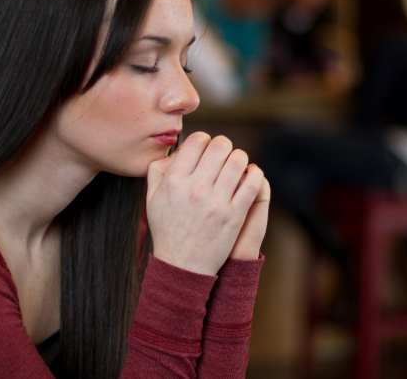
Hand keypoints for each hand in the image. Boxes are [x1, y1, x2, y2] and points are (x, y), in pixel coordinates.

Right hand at [146, 132, 264, 275]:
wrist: (182, 265)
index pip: (196, 140)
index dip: (204, 140)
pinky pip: (252, 182)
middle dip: (224, 146)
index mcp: (174, 180)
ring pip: (238, 160)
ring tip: (237, 165)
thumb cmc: (167, 230)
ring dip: (240, 158)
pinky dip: (254, 173)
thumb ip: (158, 170)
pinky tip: (250, 175)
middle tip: (223, 154)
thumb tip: (177, 150)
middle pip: (219, 146)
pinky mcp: (234, 215)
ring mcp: (216, 201)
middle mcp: (194, 188)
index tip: (206, 148)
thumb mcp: (152, 198)